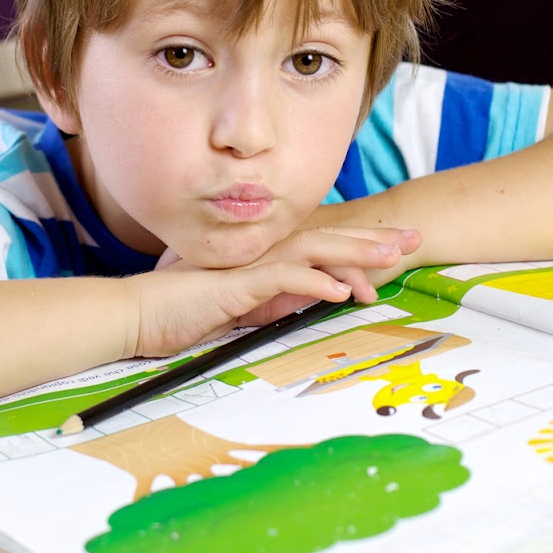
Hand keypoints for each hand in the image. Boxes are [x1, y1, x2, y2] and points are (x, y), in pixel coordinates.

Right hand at [133, 226, 421, 356]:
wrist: (138, 315)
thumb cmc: (182, 313)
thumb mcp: (244, 310)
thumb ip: (277, 300)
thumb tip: (314, 297)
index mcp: (267, 257)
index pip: (324, 244)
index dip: (363, 243)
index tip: (398, 248)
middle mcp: (264, 252)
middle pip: (329, 238)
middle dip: (374, 238)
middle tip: (415, 239)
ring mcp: (251, 264)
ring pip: (315, 249)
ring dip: (355, 253)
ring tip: (392, 260)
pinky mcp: (237, 282)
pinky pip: (284, 277)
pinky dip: (315, 281)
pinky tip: (342, 291)